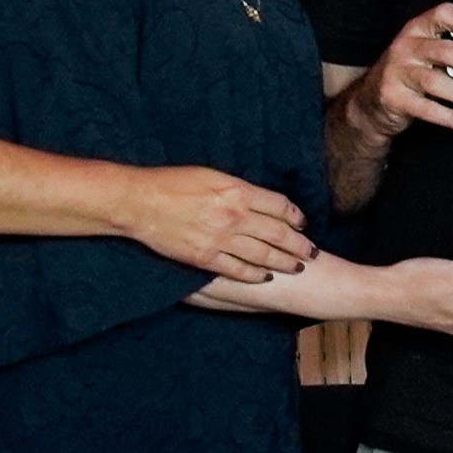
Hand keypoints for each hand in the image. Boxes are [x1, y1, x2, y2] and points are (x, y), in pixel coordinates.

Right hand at [124, 167, 318, 279]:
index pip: (279, 206)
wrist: (139, 202)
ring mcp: (220, 239)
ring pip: (263, 255)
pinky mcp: (205, 258)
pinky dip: (255, 275)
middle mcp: (234, 216)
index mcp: (237, 191)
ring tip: (298, 266)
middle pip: (278, 233)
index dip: (295, 216)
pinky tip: (266, 277)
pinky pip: (238, 270)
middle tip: (313, 252)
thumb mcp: (211, 175)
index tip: (302, 223)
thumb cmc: (171, 182)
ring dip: (284, 262)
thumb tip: (256, 198)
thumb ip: (236, 188)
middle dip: (299, 244)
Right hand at [351, 2, 452, 139]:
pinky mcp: (394, 98)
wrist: (370, 101)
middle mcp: (406, 46)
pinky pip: (429, 109)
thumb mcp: (426, 54)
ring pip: (438, 82)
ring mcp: (397, 72)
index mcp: (418, 29)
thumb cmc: (409, 74)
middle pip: (446, 51)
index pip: (443, 15)